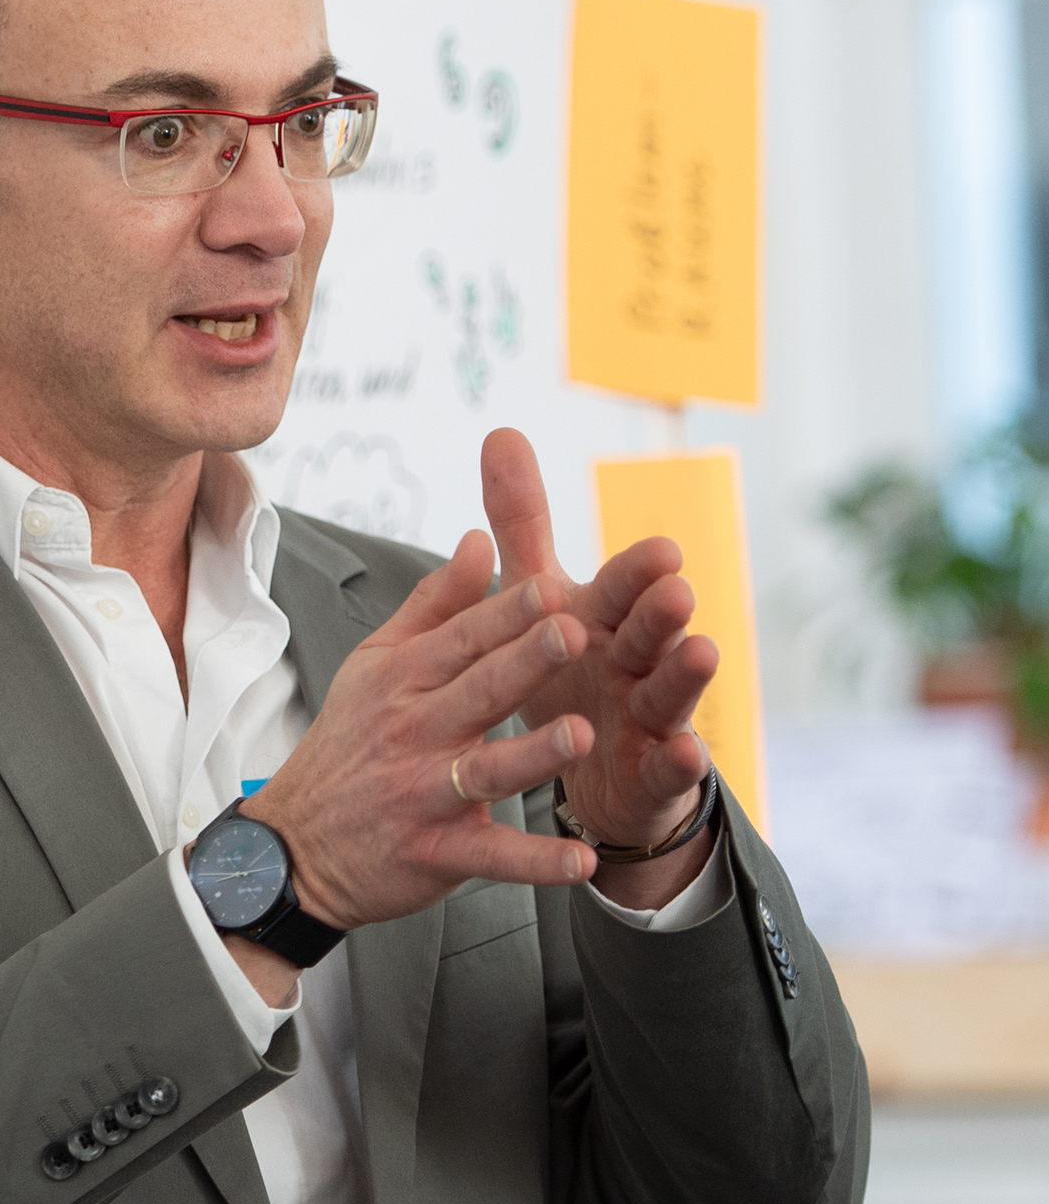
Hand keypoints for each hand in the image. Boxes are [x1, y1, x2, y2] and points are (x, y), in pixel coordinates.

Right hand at [240, 527, 600, 936]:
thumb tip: (479, 539)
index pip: (463, 637)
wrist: (294, 847)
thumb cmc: (348, 745)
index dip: (507, 611)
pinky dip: (534, 863)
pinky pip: (492, 857)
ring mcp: (426, 795)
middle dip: (526, 660)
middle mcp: (415, 733)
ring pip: (487, 770)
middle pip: (478, 690)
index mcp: (404, 681)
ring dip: (534, 754)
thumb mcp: (374, 664)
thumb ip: (435, 604)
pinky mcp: (438, 853)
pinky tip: (580, 861)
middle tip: (575, 632)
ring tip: (580, 733)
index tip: (552, 584)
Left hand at [480, 429, 718, 905]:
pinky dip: (677, 762)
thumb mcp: (541, 595)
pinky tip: (686, 754)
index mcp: (605, 618)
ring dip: (686, 674)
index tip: (660, 548)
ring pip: (669, 692)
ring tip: (702, 652)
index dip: (637, 572)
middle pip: (650, 631)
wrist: (594, 764)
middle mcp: (635, 660)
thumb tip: (499, 430)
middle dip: (662, 611)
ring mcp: (652, 717)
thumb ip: (525, 523)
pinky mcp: (654, 773)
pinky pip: (666, 768)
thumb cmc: (570, 664)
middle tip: (676, 590)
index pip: (620, 588)